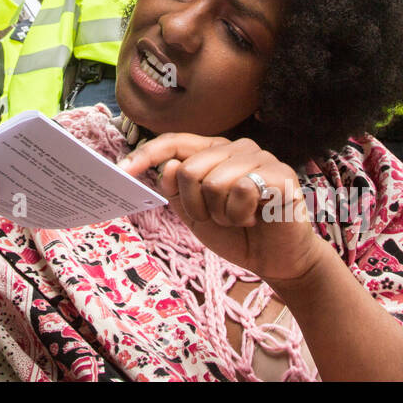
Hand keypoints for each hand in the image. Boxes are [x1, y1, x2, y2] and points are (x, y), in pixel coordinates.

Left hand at [121, 134, 321, 285]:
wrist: (276, 260)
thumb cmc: (237, 233)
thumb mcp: (195, 214)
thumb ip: (177, 191)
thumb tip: (167, 166)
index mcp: (214, 152)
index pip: (175, 142)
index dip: (146, 154)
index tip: (122, 170)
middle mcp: (236, 147)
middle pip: (190, 169)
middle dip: (196, 206)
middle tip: (218, 218)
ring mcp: (260, 157)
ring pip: (214, 182)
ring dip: (221, 213)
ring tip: (239, 218)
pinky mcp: (279, 174)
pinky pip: (241, 190)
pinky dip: (241, 214)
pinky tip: (255, 218)